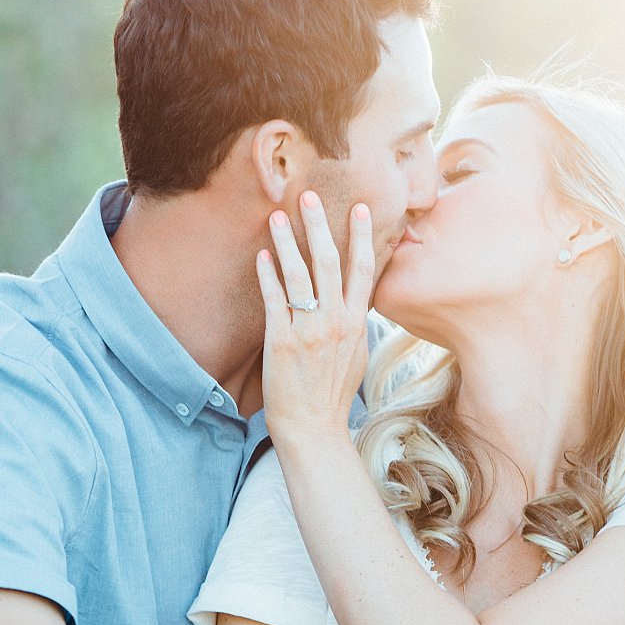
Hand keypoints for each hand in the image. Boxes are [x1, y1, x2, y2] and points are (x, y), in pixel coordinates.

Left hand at [256, 192, 373, 445]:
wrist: (313, 427)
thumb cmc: (332, 394)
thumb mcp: (356, 355)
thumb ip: (354, 324)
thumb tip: (354, 301)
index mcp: (356, 323)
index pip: (363, 270)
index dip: (363, 237)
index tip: (360, 209)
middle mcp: (336, 322)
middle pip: (329, 262)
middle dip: (319, 226)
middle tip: (308, 196)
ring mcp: (309, 331)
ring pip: (299, 275)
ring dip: (288, 242)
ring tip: (277, 216)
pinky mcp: (282, 341)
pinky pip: (275, 299)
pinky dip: (268, 275)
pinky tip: (262, 256)